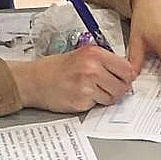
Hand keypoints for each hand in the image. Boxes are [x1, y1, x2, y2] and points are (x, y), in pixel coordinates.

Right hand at [9, 46, 135, 111]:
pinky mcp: (81, 101)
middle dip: (118, 89)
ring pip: (113, 98)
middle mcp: (92, 68)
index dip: (126, 76)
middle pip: (123, 85)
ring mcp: (87, 85)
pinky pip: (98, 105)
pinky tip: (81, 96)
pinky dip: (93, 103)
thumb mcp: (82, 55)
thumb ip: (104, 62)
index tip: (123, 79)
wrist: (34, 80)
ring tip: (92, 91)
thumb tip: (126, 73)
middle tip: (107, 88)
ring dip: (106, 97)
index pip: (127, 68)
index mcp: (95, 53)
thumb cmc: (56, 68)